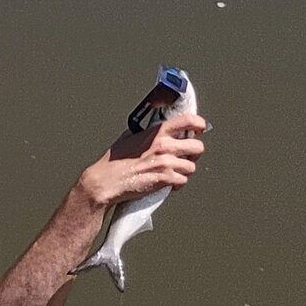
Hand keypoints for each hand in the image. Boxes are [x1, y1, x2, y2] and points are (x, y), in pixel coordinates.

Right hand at [77, 113, 206, 207]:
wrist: (106, 181)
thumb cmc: (113, 162)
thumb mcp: (128, 137)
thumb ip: (145, 132)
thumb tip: (151, 129)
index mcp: (157, 132)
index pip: (189, 120)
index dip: (199, 124)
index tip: (199, 129)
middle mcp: (164, 145)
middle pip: (198, 146)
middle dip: (194, 153)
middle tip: (186, 157)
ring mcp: (166, 163)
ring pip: (192, 167)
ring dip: (184, 171)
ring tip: (174, 172)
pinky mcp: (165, 179)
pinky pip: (182, 181)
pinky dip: (177, 184)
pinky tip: (168, 183)